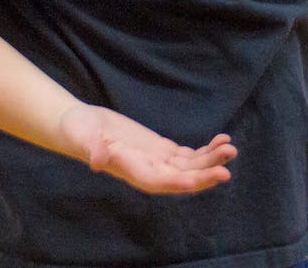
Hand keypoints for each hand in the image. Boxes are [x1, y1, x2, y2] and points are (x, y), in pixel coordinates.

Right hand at [59, 103, 236, 193]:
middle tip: (227, 168)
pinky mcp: (160, 149)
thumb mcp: (81, 136)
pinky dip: (205, 150)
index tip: (201, 178)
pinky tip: (222, 141)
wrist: (78, 124)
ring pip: (189, 166)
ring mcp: (156, 160)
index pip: (159, 182)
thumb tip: (97, 160)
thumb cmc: (77, 131)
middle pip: (180, 178)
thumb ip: (92, 148)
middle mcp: (147, 170)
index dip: (181, 182)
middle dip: (203, 175)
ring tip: (231, 148)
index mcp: (131, 171)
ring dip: (210, 160)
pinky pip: (188, 155)